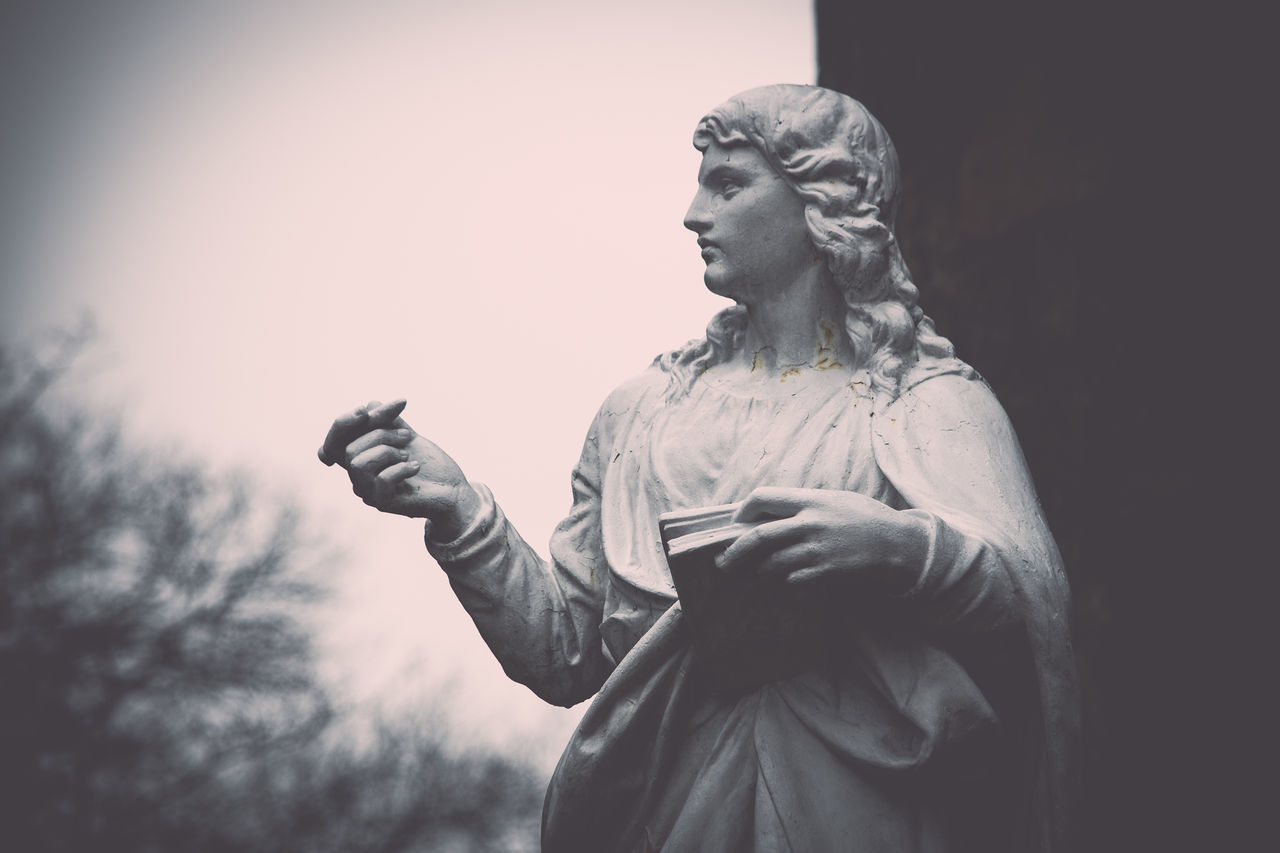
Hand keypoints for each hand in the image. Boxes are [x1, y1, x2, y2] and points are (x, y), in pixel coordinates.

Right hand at [318, 399, 479, 539]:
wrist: (453, 488)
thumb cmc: (428, 463)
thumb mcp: (406, 435)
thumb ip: (387, 421)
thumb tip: (370, 404)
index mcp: (361, 458)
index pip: (332, 444)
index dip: (342, 425)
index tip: (364, 412)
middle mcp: (359, 477)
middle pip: (348, 448)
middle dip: (380, 433)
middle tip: (408, 436)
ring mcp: (368, 491)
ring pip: (356, 463)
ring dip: (387, 451)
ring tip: (408, 456)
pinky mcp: (382, 502)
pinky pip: (381, 479)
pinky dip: (401, 468)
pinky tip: (415, 467)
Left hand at [714, 487, 927, 590]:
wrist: (899, 544)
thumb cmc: (866, 518)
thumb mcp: (835, 500)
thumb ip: (804, 505)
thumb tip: (770, 515)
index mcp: (810, 500)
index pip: (763, 498)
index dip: (742, 510)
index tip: (736, 522)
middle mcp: (810, 523)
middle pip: (758, 536)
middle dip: (735, 552)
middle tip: (723, 563)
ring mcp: (818, 549)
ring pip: (772, 564)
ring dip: (755, 573)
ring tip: (747, 577)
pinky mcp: (826, 572)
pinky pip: (792, 581)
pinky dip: (782, 583)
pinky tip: (778, 585)